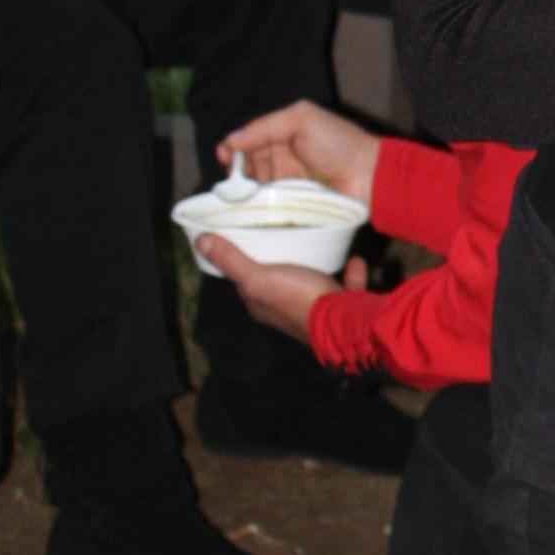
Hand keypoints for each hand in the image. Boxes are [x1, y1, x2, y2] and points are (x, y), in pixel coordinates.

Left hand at [198, 238, 358, 340]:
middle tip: (284, 233)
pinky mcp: (343, 309)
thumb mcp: (258, 277)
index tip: (248, 236)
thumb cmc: (297, 298)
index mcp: (263, 306)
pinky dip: (350, 275)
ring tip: (317, 244)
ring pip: (312, 286)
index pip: (247, 282)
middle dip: (281, 263)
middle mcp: (286, 312)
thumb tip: (200, 241)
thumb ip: (231, 260)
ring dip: (315, 268)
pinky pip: (345, 289)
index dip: (244, 261)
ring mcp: (316, 312)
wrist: (344, 321)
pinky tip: (354, 260)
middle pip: (279, 283)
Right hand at [218, 101, 377, 200]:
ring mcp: (287, 182)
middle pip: (248, 165)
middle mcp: (282, 157)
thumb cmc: (339, 143)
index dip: (233, 148)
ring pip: (255, 187)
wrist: (369, 176)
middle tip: (231, 181)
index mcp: (283, 133)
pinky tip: (250, 210)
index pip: (249, 140)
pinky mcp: (293, 204)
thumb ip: (265, 126)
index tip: (224, 158)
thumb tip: (231, 140)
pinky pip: (269, 205)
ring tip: (238, 197)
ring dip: (245, 192)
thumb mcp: (302, 120)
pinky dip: (258, 207)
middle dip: (237, 172)